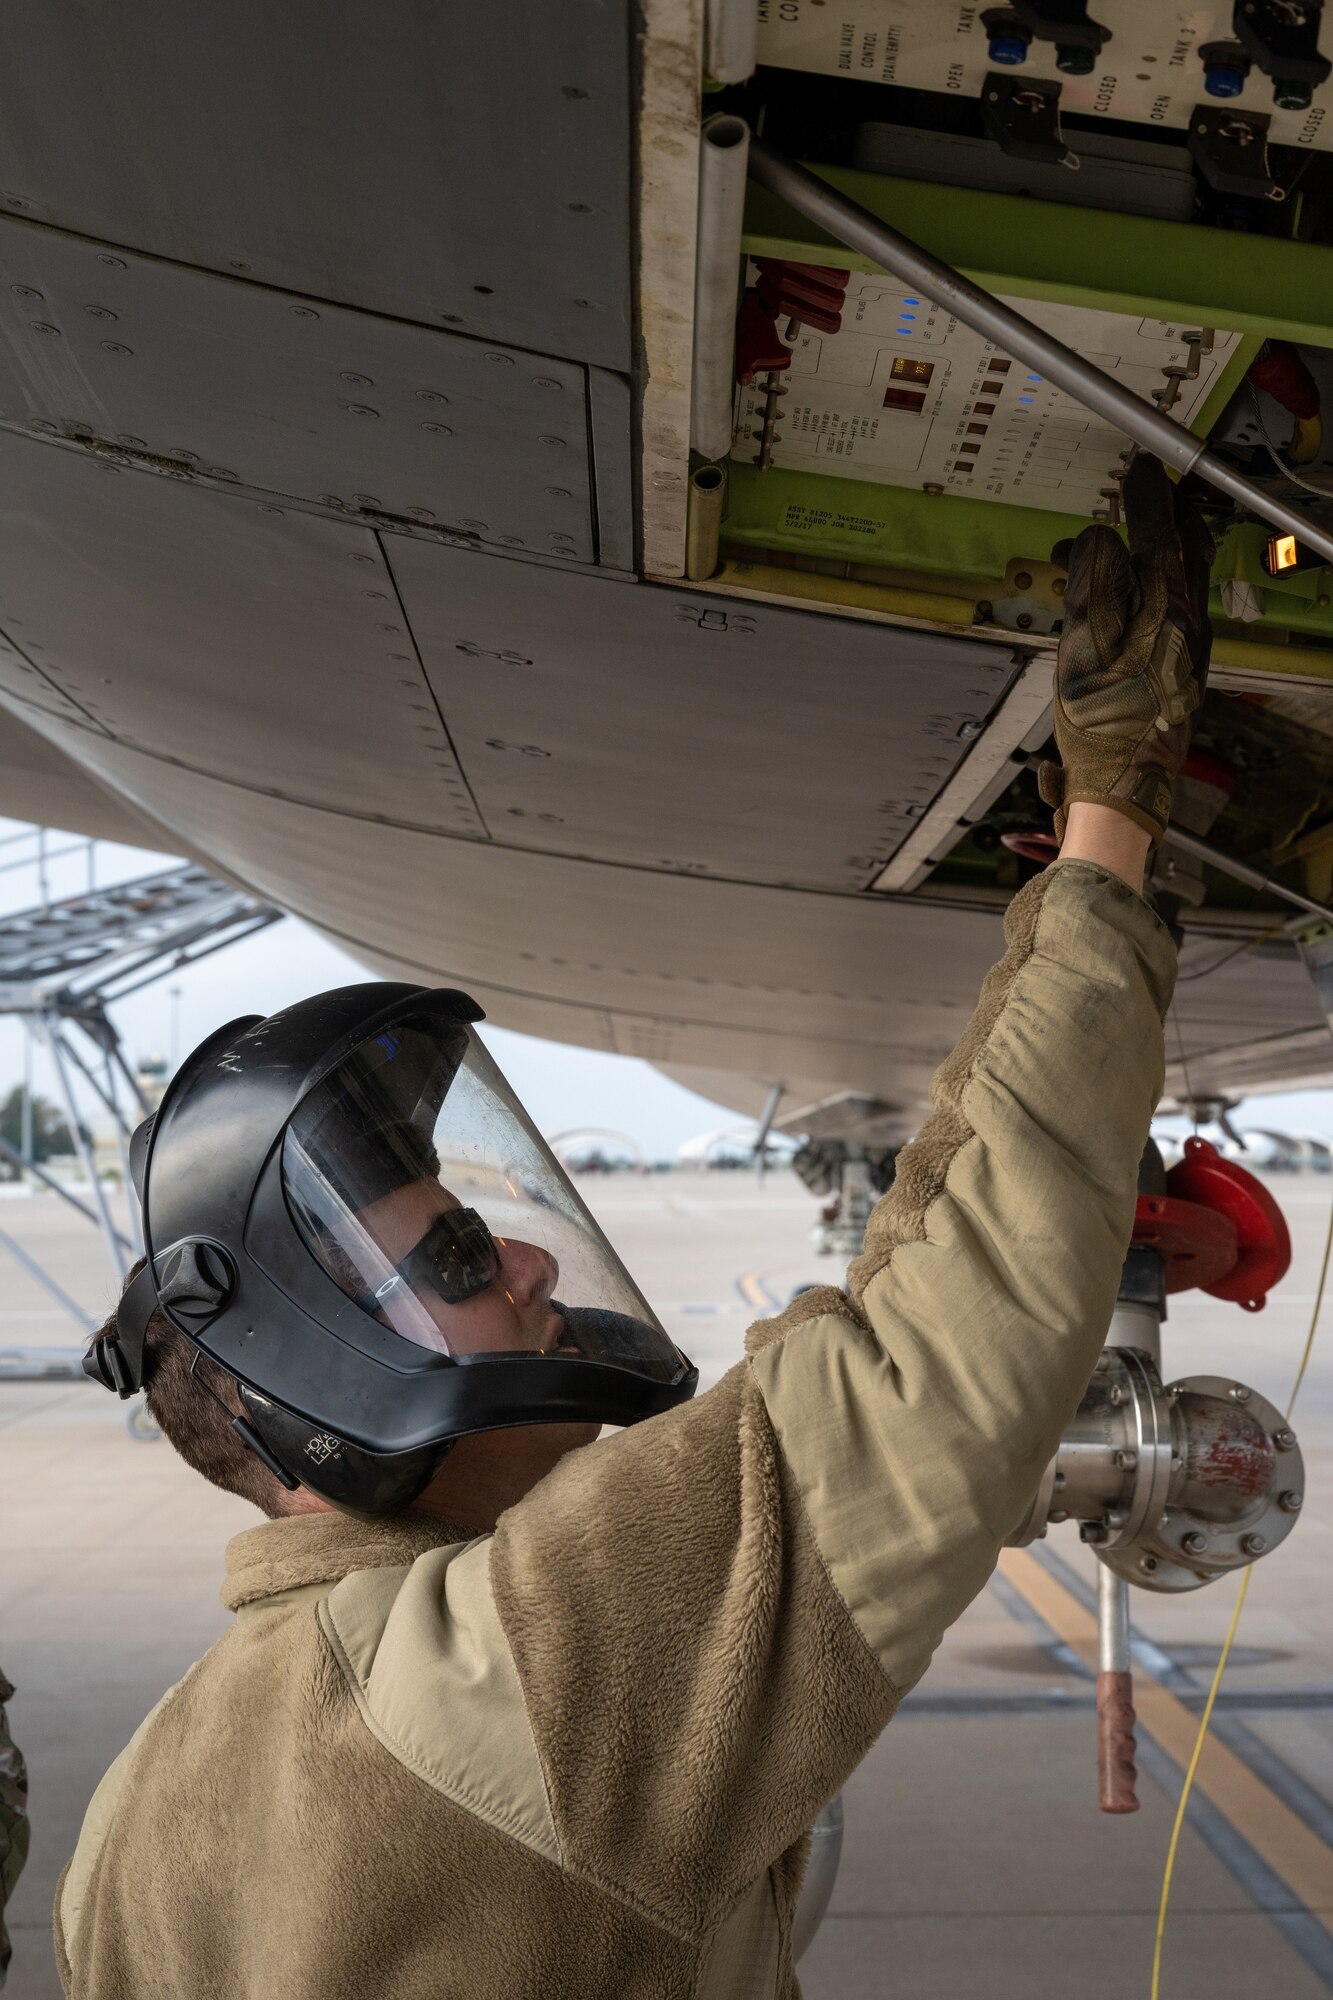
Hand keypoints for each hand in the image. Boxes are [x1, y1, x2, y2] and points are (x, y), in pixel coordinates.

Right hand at [1039, 454, 1212, 846]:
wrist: (1126, 791)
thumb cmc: (1103, 731)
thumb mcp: (1082, 652)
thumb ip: (1091, 586)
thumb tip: (1098, 538)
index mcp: (1168, 612)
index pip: (1160, 535)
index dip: (1147, 497)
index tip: (1139, 469)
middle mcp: (1191, 626)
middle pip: (1189, 551)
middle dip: (1170, 513)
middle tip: (1153, 486)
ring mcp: (1193, 649)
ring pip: (1186, 577)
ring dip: (1163, 547)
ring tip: (1136, 531)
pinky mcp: (1185, 671)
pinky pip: (1180, 605)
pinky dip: (1160, 581)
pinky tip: (1138, 591)